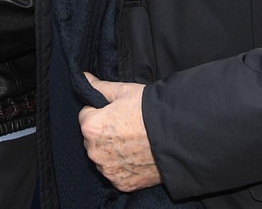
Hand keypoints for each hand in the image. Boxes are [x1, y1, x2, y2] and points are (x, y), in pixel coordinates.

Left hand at [78, 72, 161, 191]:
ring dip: (112, 151)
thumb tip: (84, 78)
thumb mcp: (124, 91)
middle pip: (92, 138)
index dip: (101, 111)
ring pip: (103, 157)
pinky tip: (138, 156)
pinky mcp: (122, 184)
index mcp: (91, 127)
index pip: (86, 116)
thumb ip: (99, 87)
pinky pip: (116, 173)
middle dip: (104, 133)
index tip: (117, 112)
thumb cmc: (149, 110)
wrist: (177, 135)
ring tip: (134, 142)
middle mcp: (94, 152)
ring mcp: (108, 170)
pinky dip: (124, 167)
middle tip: (127, 127)